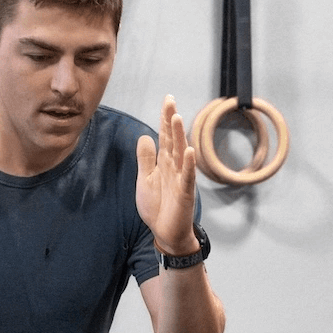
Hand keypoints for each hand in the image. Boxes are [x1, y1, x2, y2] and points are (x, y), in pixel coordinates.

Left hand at [135, 95, 198, 256]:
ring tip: (177, 118)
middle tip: (170, 101)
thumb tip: (145, 136)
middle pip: (173, 139)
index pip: (164, 136)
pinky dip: (188, 165)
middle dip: (171, 121)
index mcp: (164, 163)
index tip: (167, 100)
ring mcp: (181, 179)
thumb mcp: (145, 180)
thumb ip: (146, 159)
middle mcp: (175, 167)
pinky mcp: (185, 194)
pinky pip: (187, 177)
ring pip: (180, 153)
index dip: (165, 119)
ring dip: (179, 136)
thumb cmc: (157, 207)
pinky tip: (188, 151)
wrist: (165, 233)